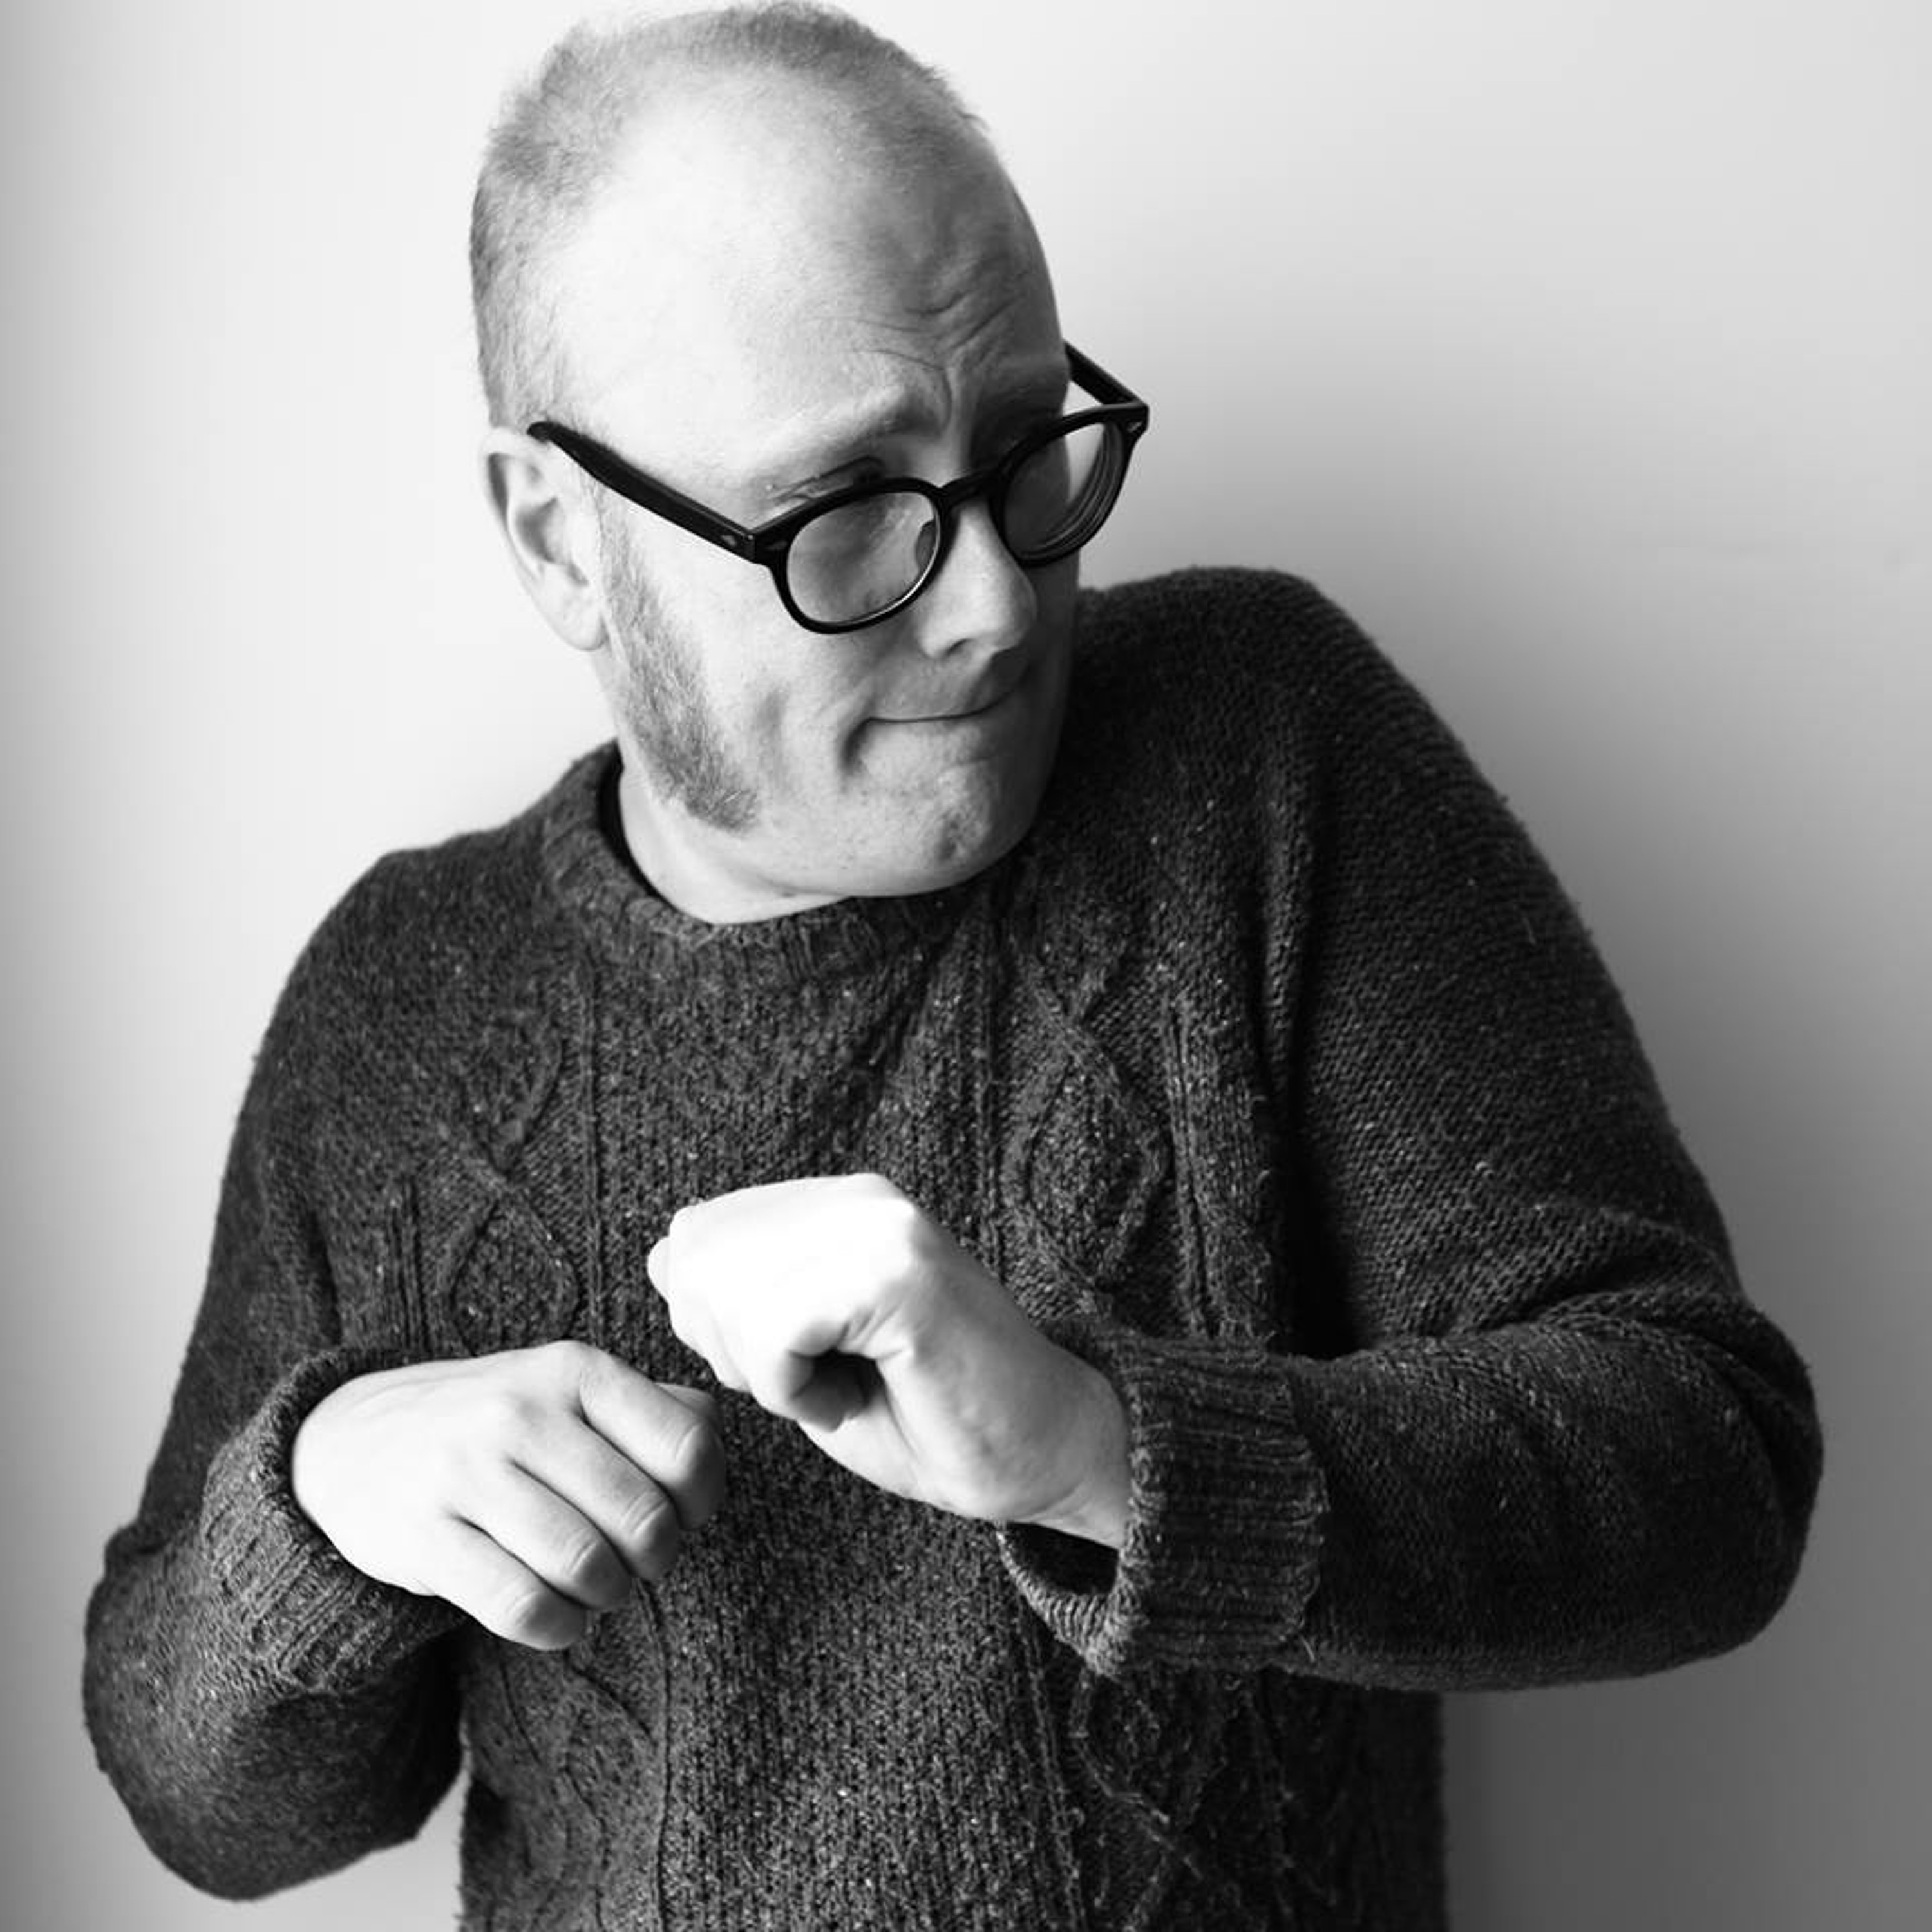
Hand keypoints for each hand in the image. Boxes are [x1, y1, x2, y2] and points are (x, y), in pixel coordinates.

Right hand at [291, 1342, 723, 1648]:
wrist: (351, 1444)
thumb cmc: (498, 1424)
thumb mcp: (570, 1389)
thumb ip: (654, 1407)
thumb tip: (713, 1441)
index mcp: (575, 1371)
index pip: (688, 1447)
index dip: (704, 1499)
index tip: (684, 1513)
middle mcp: (522, 1412)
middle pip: (645, 1518)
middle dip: (656, 1559)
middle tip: (635, 1559)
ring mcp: (467, 1473)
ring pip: (586, 1567)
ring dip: (607, 1596)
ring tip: (596, 1586)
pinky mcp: (424, 1539)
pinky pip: (523, 1607)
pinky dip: (559, 1628)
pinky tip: (557, 1616)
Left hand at [647, 1174, 1126, 1547]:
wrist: (1044, 1453)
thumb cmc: (928, 1416)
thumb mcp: (808, 1353)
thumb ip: (741, 1298)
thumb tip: (666, 1252)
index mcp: (838, 1203)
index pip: (699, 1233)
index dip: (718, 1323)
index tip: (799, 1363)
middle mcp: (860, 1198)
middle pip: (700, 1260)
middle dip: (735, 1349)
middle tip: (819, 1382)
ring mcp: (883, 1228)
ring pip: (731, 1294)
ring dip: (769, 1375)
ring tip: (843, 1387)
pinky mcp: (900, 1273)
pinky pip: (776, 1331)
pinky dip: (795, 1392)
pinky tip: (853, 1397)